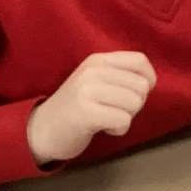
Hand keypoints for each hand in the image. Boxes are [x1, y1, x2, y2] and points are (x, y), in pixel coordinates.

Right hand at [26, 51, 156, 164]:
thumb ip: (119, 76)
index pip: (140, 61)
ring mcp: (88, 90)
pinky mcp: (86, 112)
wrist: (41, 130)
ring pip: (135, 103)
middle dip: (135, 104)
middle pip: (141, 86)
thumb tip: (149, 82)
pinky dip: (118, 129)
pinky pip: (123, 120)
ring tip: (107, 118)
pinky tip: (103, 129)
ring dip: (126, 117)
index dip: (148, 80)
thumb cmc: (75, 107)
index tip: (134, 95)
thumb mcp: (96, 82)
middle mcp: (93, 71)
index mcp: (98, 60)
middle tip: (114, 110)